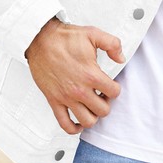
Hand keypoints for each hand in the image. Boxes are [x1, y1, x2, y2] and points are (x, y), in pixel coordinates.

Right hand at [25, 19, 125, 134]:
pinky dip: (74, 128)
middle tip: (102, 95)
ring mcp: (66, 98)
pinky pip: (64, 124)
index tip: (111, 84)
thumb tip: (121, 59)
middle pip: (103, 110)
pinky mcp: (54, 101)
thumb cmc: (65, 38)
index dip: (115, 88)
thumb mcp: (94, 34)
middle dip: (106, 103)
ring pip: (87, 121)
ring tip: (92, 105)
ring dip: (93, 115)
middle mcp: (79, 90)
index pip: (114, 92)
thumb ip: (113, 44)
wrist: (41, 41)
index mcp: (91, 75)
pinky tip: (79, 122)